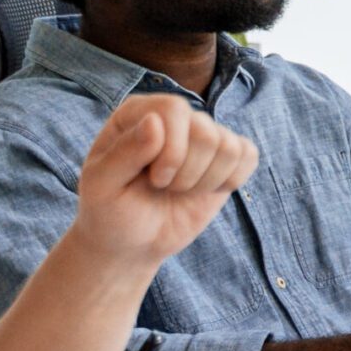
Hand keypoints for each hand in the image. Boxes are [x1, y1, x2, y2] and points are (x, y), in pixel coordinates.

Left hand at [68, 94, 257, 272]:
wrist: (131, 241)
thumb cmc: (110, 211)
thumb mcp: (101, 186)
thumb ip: (124, 153)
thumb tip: (154, 122)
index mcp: (139, 113)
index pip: (175, 110)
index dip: (172, 149)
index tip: (154, 179)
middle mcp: (174, 118)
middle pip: (206, 131)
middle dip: (188, 172)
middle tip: (164, 187)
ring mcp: (202, 136)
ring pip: (229, 147)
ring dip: (205, 181)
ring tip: (180, 190)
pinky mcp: (225, 158)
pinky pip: (248, 156)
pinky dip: (230, 181)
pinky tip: (205, 190)